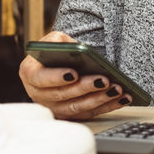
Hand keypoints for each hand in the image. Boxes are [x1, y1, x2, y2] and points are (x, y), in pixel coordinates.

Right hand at [17, 30, 132, 120]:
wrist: (64, 61)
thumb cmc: (59, 50)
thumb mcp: (55, 39)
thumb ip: (59, 41)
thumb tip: (72, 48)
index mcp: (31, 73)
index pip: (40, 78)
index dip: (56, 77)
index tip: (74, 73)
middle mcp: (38, 94)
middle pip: (61, 95)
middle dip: (85, 88)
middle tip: (104, 80)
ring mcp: (53, 107)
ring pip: (76, 107)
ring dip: (99, 99)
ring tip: (117, 89)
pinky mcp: (69, 114)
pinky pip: (89, 113)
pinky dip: (107, 106)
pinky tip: (122, 98)